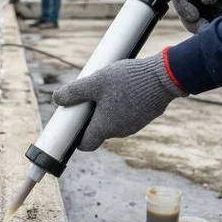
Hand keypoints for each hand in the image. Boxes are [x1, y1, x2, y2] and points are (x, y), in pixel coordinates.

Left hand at [52, 52, 185, 150]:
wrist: (164, 77)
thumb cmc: (128, 80)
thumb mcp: (96, 82)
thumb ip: (75, 92)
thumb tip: (56, 99)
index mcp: (105, 127)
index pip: (85, 144)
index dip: (75, 137)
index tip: (71, 125)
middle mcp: (120, 132)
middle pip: (98, 130)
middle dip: (90, 117)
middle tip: (88, 96)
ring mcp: (134, 125)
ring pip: (113, 122)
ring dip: (107, 109)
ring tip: (107, 88)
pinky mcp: (145, 116)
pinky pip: (127, 115)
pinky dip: (121, 106)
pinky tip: (123, 88)